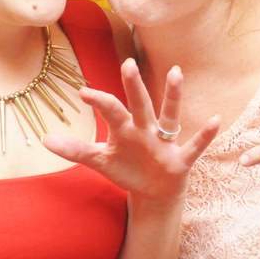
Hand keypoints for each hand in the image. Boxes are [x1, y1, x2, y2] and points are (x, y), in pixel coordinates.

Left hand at [51, 63, 218, 200]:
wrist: (154, 193)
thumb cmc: (127, 169)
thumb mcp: (100, 161)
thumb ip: (75, 150)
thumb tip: (44, 140)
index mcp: (125, 129)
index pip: (111, 110)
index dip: (99, 101)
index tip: (84, 92)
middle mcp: (145, 129)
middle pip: (139, 105)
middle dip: (134, 87)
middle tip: (127, 64)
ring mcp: (164, 143)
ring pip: (169, 116)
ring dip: (173, 96)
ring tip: (176, 72)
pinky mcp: (180, 160)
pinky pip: (194, 146)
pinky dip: (204, 135)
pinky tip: (215, 120)